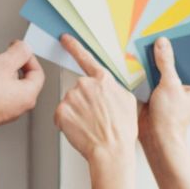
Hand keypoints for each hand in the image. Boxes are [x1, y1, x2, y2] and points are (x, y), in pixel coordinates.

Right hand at [0, 40, 44, 130]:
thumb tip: (24, 48)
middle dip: (0, 62)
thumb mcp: (2, 63)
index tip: (17, 48)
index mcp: (27, 95)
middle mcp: (17, 106)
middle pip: (15, 76)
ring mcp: (2, 111)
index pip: (36, 72)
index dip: (27, 56)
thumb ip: (18, 52)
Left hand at [53, 34, 139, 167]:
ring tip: (90, 126)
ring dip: (76, 113)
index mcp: (103, 80)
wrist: (111, 150)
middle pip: (79, 90)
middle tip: (95, 118)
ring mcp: (71, 97)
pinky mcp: (61, 111)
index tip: (64, 38)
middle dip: (84, 102)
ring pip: (70, 103)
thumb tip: (109, 88)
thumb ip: (114, 88)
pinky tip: (80, 130)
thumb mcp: (128, 101)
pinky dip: (68, 123)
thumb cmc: (122, 130)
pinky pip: (61, 115)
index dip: (74, 47)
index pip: (85, 58)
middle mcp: (85, 84)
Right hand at [139, 36, 189, 148]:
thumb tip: (162, 43)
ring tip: (156, 38)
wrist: (154, 138)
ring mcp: (173, 89)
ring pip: (168, 68)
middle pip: (182, 62)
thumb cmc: (170, 118)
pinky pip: (156, 75)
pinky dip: (150, 68)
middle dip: (175, 50)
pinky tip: (144, 55)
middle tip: (171, 30)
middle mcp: (188, 86)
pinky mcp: (159, 91)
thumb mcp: (170, 85)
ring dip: (161, 59)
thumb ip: (166, 63)